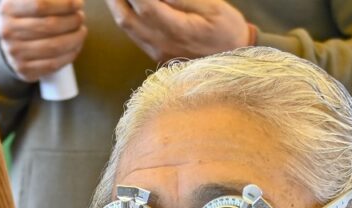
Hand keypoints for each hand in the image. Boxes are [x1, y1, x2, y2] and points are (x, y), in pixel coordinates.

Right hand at [0, 0, 87, 81]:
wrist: (10, 44)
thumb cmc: (26, 18)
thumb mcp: (28, 1)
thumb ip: (48, 0)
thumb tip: (73, 1)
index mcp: (8, 9)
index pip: (41, 4)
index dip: (64, 4)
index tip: (78, 4)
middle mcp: (8, 31)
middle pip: (50, 25)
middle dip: (72, 21)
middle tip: (80, 18)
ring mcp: (15, 53)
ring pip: (54, 46)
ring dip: (75, 38)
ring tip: (81, 31)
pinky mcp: (24, 70)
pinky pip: (53, 64)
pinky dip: (70, 54)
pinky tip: (76, 46)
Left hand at [105, 0, 248, 63]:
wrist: (234, 58)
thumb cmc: (227, 29)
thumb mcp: (212, 6)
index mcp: (178, 30)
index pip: (145, 6)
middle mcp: (163, 44)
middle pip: (127, 19)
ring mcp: (158, 51)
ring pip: (127, 29)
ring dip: (117, 7)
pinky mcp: (157, 54)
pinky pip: (134, 35)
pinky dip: (126, 17)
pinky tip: (126, 5)